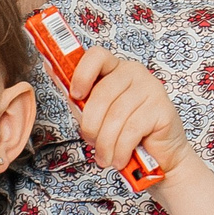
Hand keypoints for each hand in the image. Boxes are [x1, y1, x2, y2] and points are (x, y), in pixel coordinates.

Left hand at [64, 48, 190, 180]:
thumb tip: (51, 73)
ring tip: (105, 158)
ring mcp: (151, 88)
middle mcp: (135, 72)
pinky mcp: (162, 108)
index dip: (82, 74)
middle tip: (92, 143)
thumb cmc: (126, 133)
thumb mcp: (99, 114)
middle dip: (91, 125)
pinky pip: (131, 130)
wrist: (162, 155)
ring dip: (106, 144)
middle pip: (102, 94)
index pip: (97, 55)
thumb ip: (81, 100)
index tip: (75, 95)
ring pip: (116, 116)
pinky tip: (120, 159)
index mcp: (116, 68)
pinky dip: (121, 149)